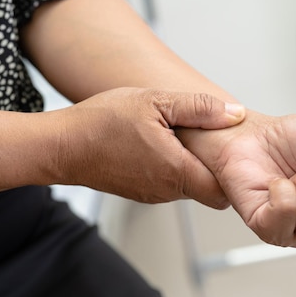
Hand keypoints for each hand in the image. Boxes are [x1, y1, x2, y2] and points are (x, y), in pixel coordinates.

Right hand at [54, 87, 244, 207]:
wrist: (61, 146)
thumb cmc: (101, 122)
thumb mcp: (155, 101)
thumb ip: (199, 108)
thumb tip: (235, 114)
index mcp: (176, 171)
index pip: (224, 190)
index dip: (233, 169)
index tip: (231, 146)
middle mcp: (167, 191)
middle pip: (208, 187)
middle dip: (214, 164)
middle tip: (208, 132)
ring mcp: (153, 194)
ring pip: (189, 184)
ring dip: (191, 162)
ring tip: (181, 133)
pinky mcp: (140, 192)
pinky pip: (169, 183)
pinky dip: (173, 165)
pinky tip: (160, 142)